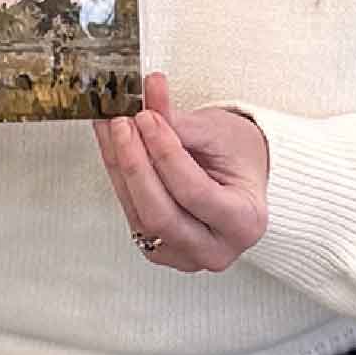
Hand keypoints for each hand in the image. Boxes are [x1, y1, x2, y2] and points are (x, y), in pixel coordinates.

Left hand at [94, 73, 269, 273]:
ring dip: (120, 168)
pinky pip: (132, 215)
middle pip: (160, 214)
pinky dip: (120, 177)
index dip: (165, 154)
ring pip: (140, 217)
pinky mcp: (158, 249)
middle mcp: (215, 250)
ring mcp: (183, 255)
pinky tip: (113, 147)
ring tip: (112, 127)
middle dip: (135, 165)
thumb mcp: (218, 133)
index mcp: (243, 223)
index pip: (194, 193)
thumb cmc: (239, 157)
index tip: (148, 118)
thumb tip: (145, 99)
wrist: (240, 175)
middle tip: (123, 123)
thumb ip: (179, 122)